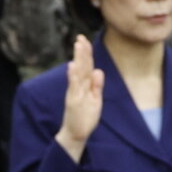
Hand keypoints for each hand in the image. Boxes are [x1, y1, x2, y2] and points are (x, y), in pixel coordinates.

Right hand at [55, 35, 103, 162]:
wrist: (76, 134)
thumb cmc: (85, 117)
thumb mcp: (95, 100)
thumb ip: (97, 86)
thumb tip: (99, 71)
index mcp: (85, 86)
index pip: (86, 66)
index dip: (86, 53)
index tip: (85, 39)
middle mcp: (79, 87)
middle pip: (82, 66)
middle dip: (82, 52)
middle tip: (80, 37)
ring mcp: (75, 93)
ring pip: (78, 73)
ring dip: (78, 59)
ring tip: (78, 46)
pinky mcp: (72, 101)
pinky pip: (73, 87)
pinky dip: (73, 76)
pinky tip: (72, 66)